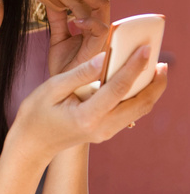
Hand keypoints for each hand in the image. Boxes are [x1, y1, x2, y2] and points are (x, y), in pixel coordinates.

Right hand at [6, 47, 167, 165]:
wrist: (32, 144)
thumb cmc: (36, 113)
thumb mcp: (51, 88)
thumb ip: (79, 74)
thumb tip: (103, 57)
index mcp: (87, 117)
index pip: (118, 89)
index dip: (134, 67)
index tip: (145, 49)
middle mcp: (101, 128)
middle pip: (139, 104)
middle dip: (155, 83)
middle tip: (162, 61)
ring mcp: (106, 132)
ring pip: (139, 110)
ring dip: (151, 90)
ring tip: (157, 69)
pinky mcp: (107, 131)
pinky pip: (130, 112)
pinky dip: (140, 96)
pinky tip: (140, 81)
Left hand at [37, 0, 109, 75]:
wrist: (63, 90)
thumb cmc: (65, 67)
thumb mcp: (58, 38)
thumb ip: (57, 18)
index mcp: (90, 25)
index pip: (82, 0)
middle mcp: (99, 29)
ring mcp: (102, 37)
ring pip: (100, 7)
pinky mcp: (101, 49)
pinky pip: (102, 30)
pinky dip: (89, 22)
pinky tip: (75, 20)